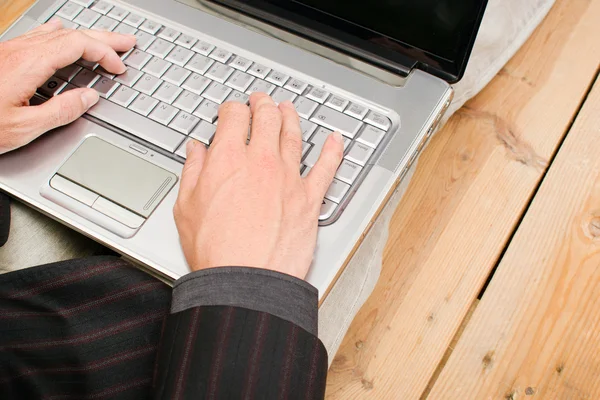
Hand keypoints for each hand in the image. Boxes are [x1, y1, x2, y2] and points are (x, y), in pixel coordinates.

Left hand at [0, 19, 135, 153]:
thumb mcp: (24, 128)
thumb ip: (61, 111)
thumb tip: (88, 97)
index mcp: (27, 65)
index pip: (77, 46)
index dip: (104, 54)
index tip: (119, 69)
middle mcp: (18, 51)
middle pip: (70, 34)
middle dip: (104, 38)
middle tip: (128, 43)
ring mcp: (9, 51)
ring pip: (55, 33)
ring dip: (85, 36)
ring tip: (104, 41)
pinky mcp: (2, 56)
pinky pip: (37, 36)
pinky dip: (59, 35)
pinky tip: (60, 33)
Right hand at [174, 93, 343, 279]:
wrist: (245, 281)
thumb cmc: (216, 251)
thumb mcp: (186, 207)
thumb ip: (193, 171)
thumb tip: (196, 151)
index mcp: (228, 159)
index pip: (234, 118)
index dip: (232, 109)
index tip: (232, 111)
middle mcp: (262, 162)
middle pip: (267, 118)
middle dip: (262, 104)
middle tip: (261, 100)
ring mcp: (289, 178)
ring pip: (294, 135)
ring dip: (291, 117)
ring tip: (288, 109)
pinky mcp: (310, 199)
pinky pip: (327, 168)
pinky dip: (334, 151)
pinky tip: (335, 140)